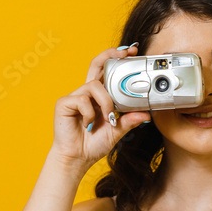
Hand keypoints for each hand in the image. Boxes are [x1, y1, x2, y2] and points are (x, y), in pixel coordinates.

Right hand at [49, 43, 150, 171]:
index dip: (117, 58)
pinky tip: (89, 125)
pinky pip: (82, 100)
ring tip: (108, 118)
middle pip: (97, 64)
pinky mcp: (64, 103)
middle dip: (111, 54)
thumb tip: (146, 114)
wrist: (77, 158)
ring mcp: (75, 96)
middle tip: (126, 52)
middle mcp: (87, 93)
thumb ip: (129, 121)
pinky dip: (90, 113)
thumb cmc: (93, 144)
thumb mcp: (117, 131)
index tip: (132, 52)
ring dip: (106, 102)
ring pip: (94, 86)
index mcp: (99, 96)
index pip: (107, 71)